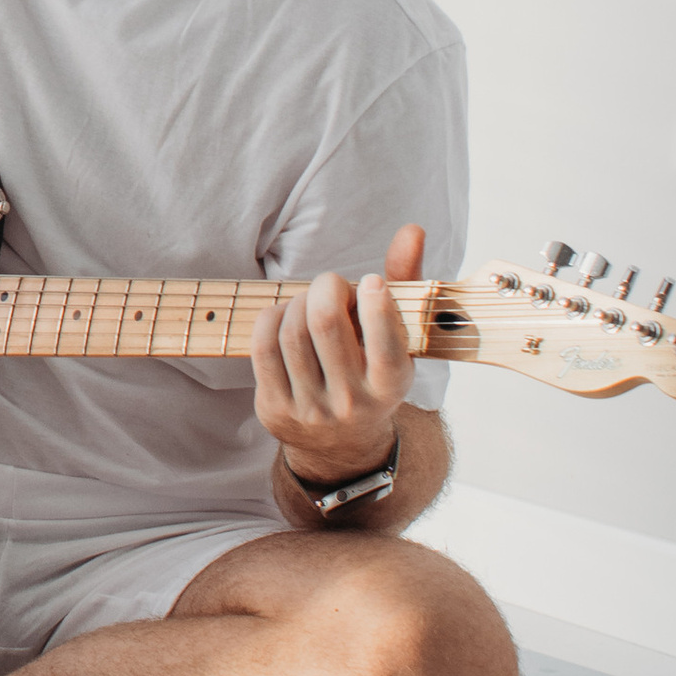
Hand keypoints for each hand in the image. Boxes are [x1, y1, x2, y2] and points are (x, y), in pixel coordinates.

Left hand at [252, 223, 425, 478]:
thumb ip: (405, 282)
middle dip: (325, 288)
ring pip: (292, 334)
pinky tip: (284, 316)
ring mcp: (312, 410)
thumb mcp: (399, 338)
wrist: (344, 446)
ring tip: (309, 301)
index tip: (369, 282)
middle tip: (331, 284)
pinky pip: (263, 349)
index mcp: (391, 384)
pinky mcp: (276, 409)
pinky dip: (270, 320)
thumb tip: (412, 229)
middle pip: (325, 324)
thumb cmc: (373, 372)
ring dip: (297, 302)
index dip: (375, 300)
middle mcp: (353, 402)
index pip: (386, 340)